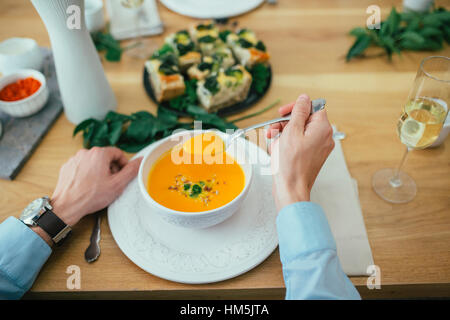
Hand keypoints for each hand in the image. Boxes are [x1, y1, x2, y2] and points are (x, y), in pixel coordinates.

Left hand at [50, 147, 141, 226]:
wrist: (67, 206)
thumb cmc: (90, 196)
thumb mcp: (117, 184)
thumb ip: (131, 170)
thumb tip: (140, 161)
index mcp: (99, 154)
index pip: (118, 153)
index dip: (123, 164)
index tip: (122, 174)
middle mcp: (86, 153)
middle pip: (105, 157)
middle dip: (111, 168)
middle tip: (112, 182)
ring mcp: (75, 159)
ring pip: (93, 162)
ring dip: (99, 171)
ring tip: (99, 186)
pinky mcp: (68, 167)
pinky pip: (82, 167)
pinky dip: (87, 174)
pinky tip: (88, 186)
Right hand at [267, 94, 333, 210]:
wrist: (291, 189)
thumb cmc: (291, 165)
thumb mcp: (291, 131)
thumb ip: (298, 112)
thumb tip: (304, 98)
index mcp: (322, 128)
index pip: (312, 107)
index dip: (295, 108)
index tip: (282, 113)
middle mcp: (323, 137)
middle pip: (303, 120)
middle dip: (285, 124)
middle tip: (273, 130)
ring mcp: (318, 148)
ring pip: (298, 132)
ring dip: (282, 135)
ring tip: (273, 144)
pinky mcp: (310, 156)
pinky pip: (298, 144)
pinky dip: (286, 145)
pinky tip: (277, 152)